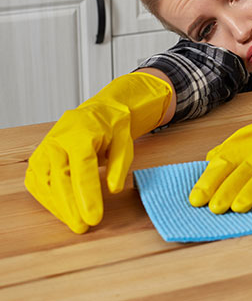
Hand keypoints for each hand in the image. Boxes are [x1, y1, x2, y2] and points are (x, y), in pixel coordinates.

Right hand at [24, 72, 171, 233]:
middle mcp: (57, 141)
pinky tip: (63, 212)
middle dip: (71, 207)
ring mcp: (43, 150)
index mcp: (80, 134)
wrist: (96, 113)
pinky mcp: (37, 159)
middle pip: (60, 178)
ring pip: (45, 184)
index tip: (94, 218)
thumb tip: (113, 189)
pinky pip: (37, 184)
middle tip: (83, 227)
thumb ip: (120, 165)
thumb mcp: (125, 142)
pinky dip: (49, 200)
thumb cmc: (112, 128)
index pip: (82, 168)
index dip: (87, 195)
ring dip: (59, 207)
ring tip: (75, 223)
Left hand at [189, 82, 251, 212]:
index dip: (208, 181)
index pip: (223, 162)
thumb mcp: (248, 137)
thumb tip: (208, 161)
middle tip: (214, 209)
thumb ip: (228, 150)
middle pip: (240, 172)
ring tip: (236, 208)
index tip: (196, 199)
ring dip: (247, 193)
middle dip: (225, 191)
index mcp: (246, 144)